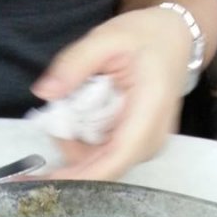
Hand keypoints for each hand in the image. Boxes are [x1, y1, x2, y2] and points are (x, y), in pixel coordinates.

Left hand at [31, 8, 192, 180]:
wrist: (173, 40)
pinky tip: (72, 126)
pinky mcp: (137, 147)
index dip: (81, 176)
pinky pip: (106, 156)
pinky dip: (84, 147)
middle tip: (43, 139)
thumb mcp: (107, 38)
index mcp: (149, 112)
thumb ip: (74, 63)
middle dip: (69, 163)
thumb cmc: (146, 37)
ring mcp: (145, 146)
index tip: (49, 180)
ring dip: (74, 151)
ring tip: (59, 120)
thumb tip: (44, 92)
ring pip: (103, 164)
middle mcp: (151, 139)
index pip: (116, 159)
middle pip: (105, 167)